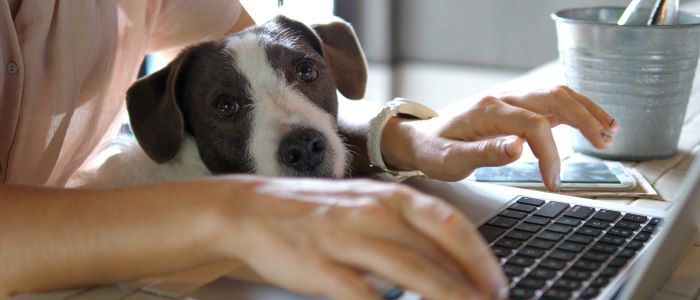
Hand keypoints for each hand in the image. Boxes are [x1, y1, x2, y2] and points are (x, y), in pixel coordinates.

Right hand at [214, 176, 506, 299]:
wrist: (251, 209)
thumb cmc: (314, 211)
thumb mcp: (364, 207)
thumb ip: (404, 229)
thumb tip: (448, 258)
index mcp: (388, 197)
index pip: (449, 224)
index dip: (480, 257)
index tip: (496, 283)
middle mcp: (373, 213)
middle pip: (436, 250)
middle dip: (472, 283)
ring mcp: (346, 239)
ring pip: (409, 271)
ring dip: (445, 296)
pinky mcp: (320, 267)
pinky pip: (364, 296)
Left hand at [382, 85, 617, 190]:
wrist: (419, 138)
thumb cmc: (433, 151)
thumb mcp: (450, 160)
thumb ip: (484, 153)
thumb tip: (518, 148)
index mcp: (488, 111)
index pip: (534, 124)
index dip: (550, 153)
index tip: (553, 181)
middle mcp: (503, 99)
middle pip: (553, 97)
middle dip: (583, 119)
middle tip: (604, 144)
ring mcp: (510, 101)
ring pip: (556, 94)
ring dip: (585, 110)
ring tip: (610, 131)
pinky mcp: (515, 108)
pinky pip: (550, 102)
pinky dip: (575, 110)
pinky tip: (593, 124)